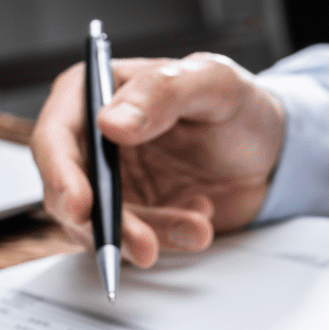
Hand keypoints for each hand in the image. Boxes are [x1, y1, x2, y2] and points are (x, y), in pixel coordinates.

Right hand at [30, 53, 285, 267]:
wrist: (272, 151)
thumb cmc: (239, 105)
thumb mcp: (213, 83)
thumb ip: (162, 95)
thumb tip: (110, 124)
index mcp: (96, 94)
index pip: (56, 137)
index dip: (61, 174)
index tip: (81, 206)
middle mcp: (95, 142)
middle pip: (71, 193)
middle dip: (106, 226)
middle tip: (143, 246)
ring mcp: (114, 184)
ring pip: (105, 227)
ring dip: (149, 235)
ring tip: (198, 228)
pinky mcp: (138, 216)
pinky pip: (138, 242)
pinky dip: (171, 238)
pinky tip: (202, 216)